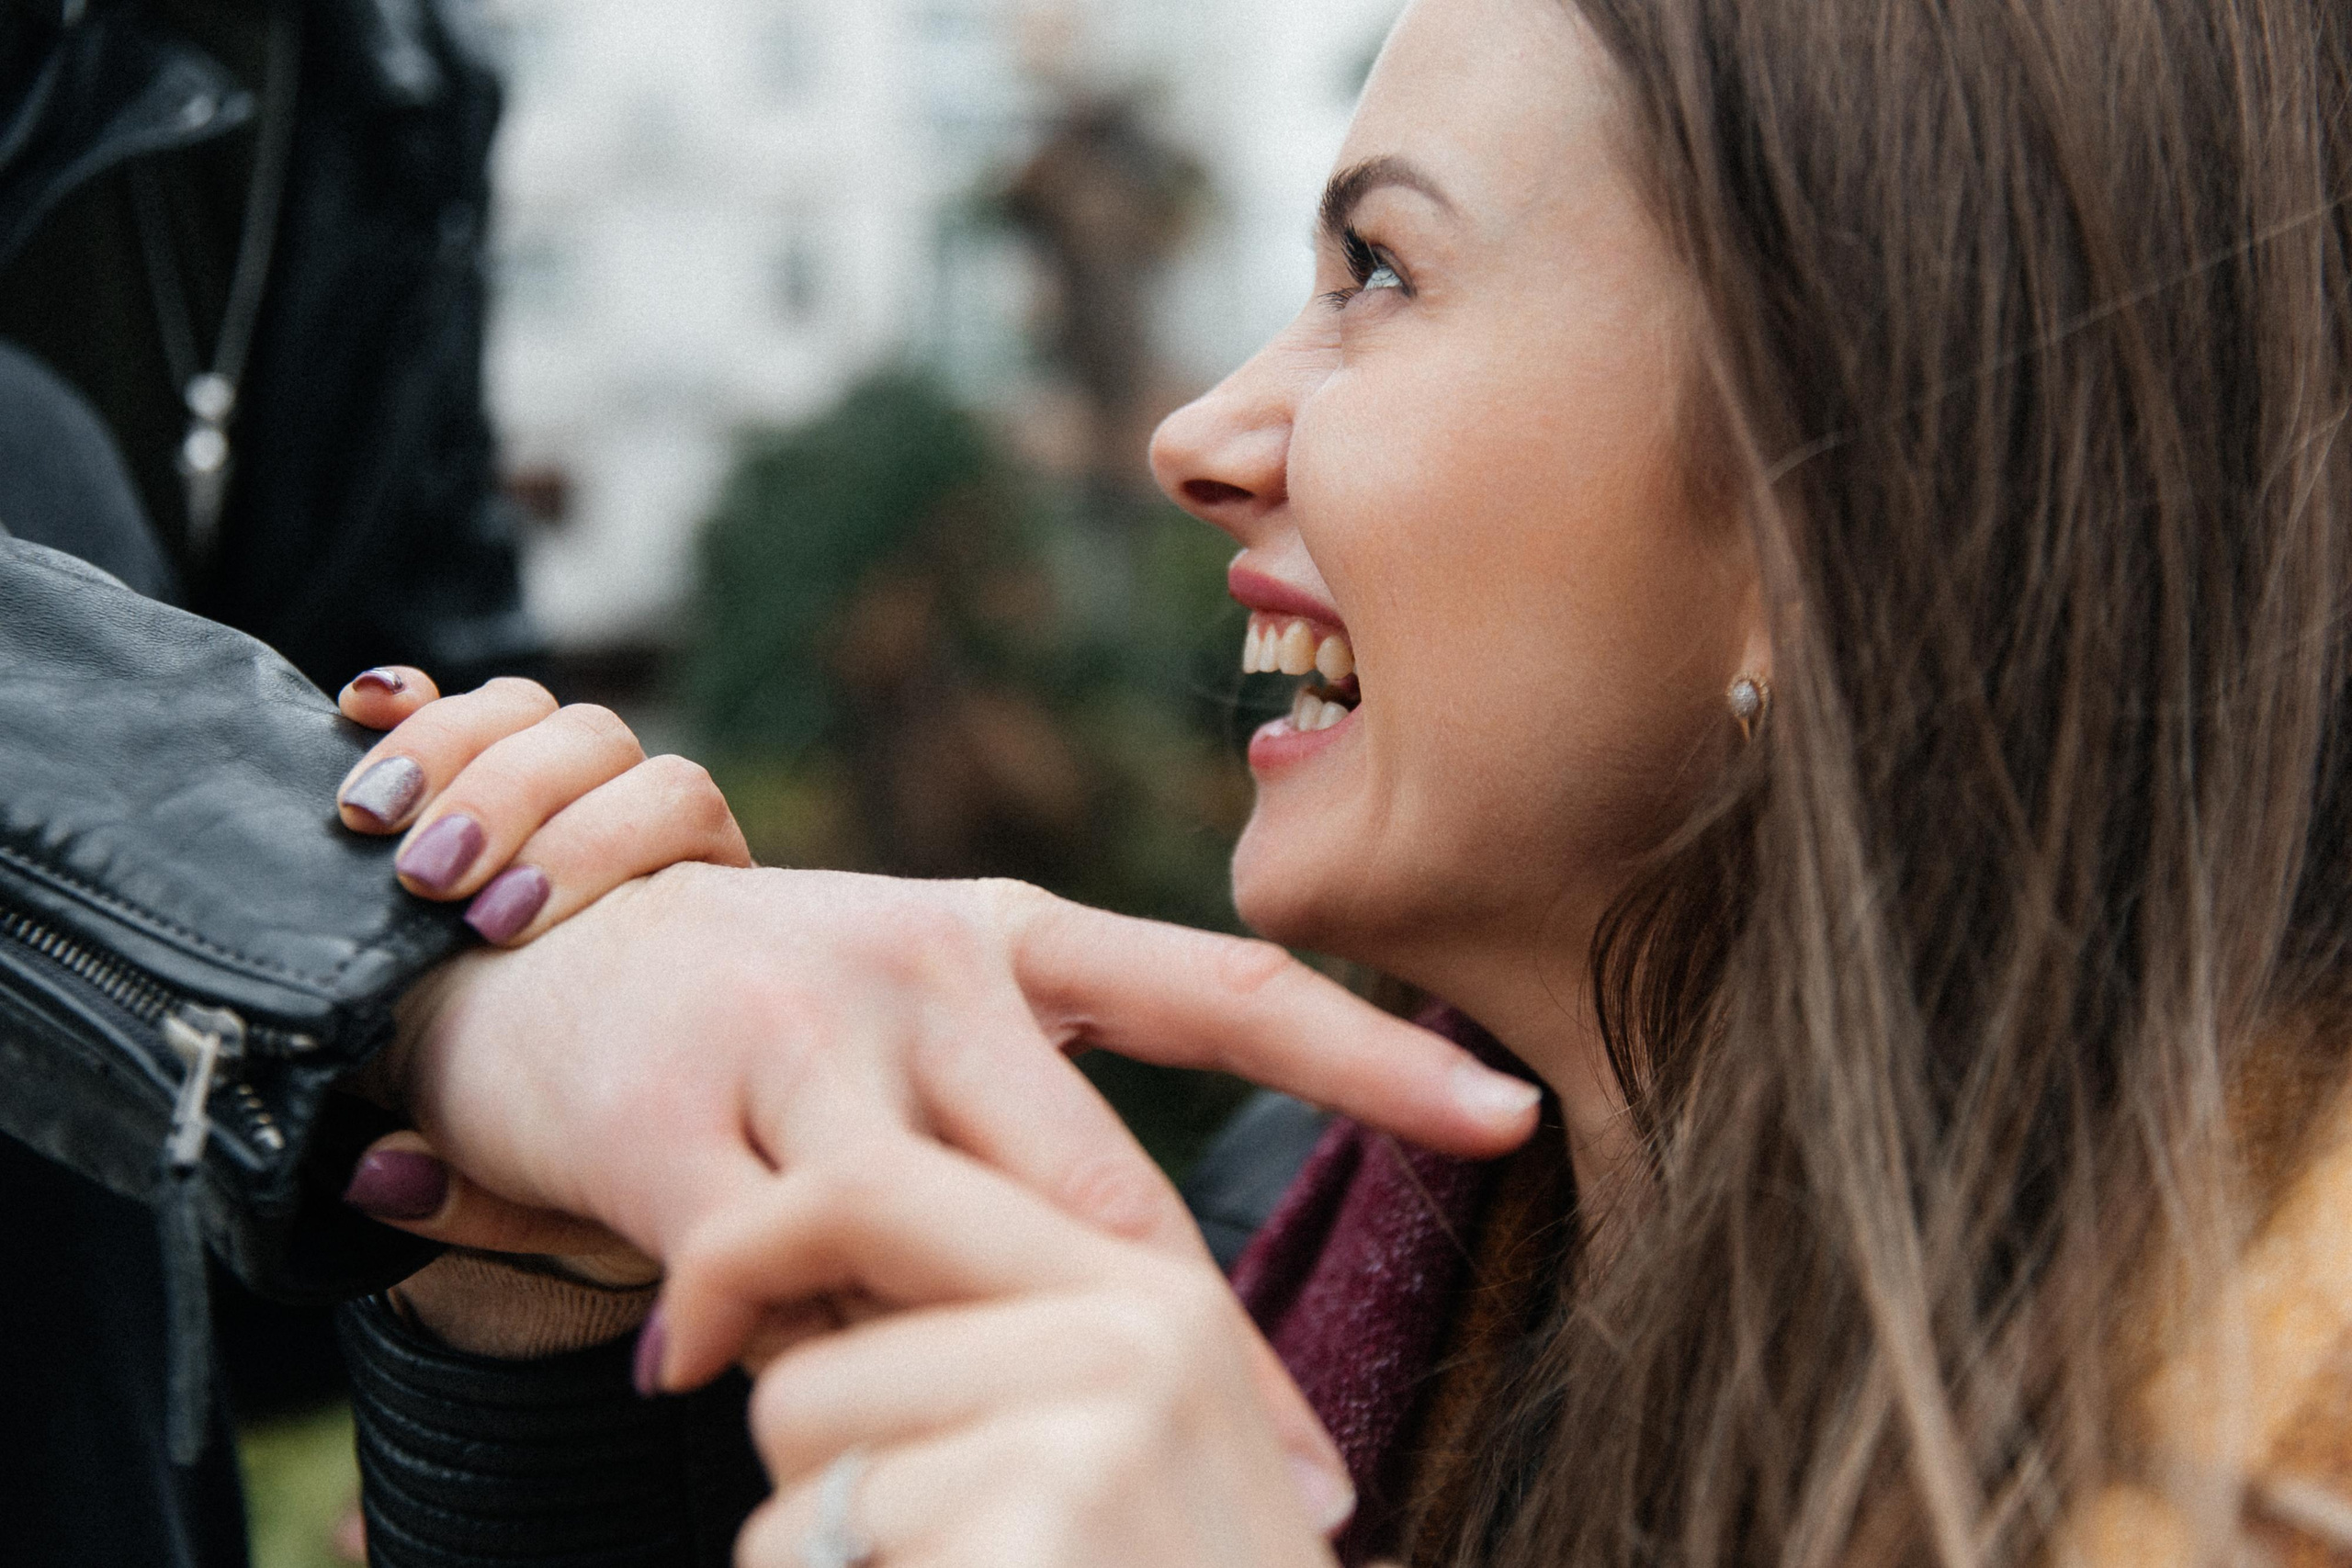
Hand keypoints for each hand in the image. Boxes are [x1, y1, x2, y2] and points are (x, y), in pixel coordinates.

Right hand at [334, 665, 744, 1345]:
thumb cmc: (592, 1173)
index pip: (679, 806)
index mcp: (702, 912)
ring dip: (450, 750)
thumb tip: (377, 1171)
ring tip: (369, 819)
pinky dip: (411, 701)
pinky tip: (356, 706)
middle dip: (510, 798)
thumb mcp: (564, 1200)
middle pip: (601, 745)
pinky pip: (456, 708)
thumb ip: (483, 1196)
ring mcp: (559, 797)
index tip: (499, 929)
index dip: (594, 851)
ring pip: (534, 714)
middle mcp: (638, 833)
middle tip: (432, 878)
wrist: (577, 1132)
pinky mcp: (472, 781)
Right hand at [363, 863, 1539, 1493]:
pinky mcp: (676, 1121)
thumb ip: (1028, 1123)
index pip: (1218, 991)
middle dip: (1210, 1359)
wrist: (521, 943)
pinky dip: (810, 1375)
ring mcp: (802, 1037)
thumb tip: (1146, 1309)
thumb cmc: (765, 1009)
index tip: (1514, 1117)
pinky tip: (798, 1428)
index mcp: (1008, 937)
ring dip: (1024, 1396)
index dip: (1372, 1055)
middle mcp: (925, 970)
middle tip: (1305, 1488)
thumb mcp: (913, 1010)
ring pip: (956, 1248)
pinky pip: (783, 1288)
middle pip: (1107, 1192)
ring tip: (1096, 1503)